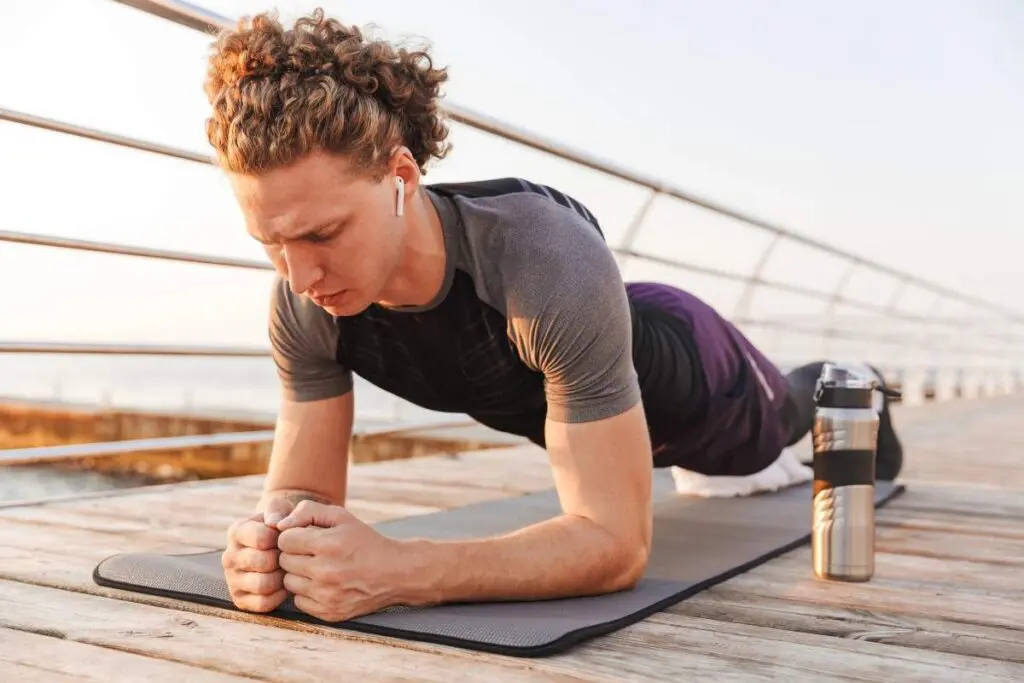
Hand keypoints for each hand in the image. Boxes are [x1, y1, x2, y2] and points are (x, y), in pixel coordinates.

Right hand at [221, 495, 295, 612]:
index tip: (289, 538)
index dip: (282, 539)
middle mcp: (229, 556)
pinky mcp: (240, 599)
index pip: (262, 538)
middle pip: (264, 562)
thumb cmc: (283, 526)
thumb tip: (275, 524)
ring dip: (282, 578)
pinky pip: (263, 603)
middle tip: (291, 557)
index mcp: (236, 531)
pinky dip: (279, 596)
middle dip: (283, 559)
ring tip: (287, 570)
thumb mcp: (281, 509)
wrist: (281, 547)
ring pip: (263, 584)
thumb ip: (278, 509)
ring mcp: (232, 579)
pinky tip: (283, 585)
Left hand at [275, 500, 403, 621]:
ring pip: (289, 583)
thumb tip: (280, 525)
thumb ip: (307, 511)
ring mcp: (327, 596)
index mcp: (329, 545)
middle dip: (296, 554)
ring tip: (319, 568)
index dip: (295, 535)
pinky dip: (307, 593)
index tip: (308, 537)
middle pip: (285, 561)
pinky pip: (299, 602)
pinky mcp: (329, 613)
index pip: (285, 540)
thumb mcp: (342, 516)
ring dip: (299, 574)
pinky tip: (324, 584)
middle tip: (315, 552)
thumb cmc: (365, 541)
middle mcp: (326, 572)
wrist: (396, 573)